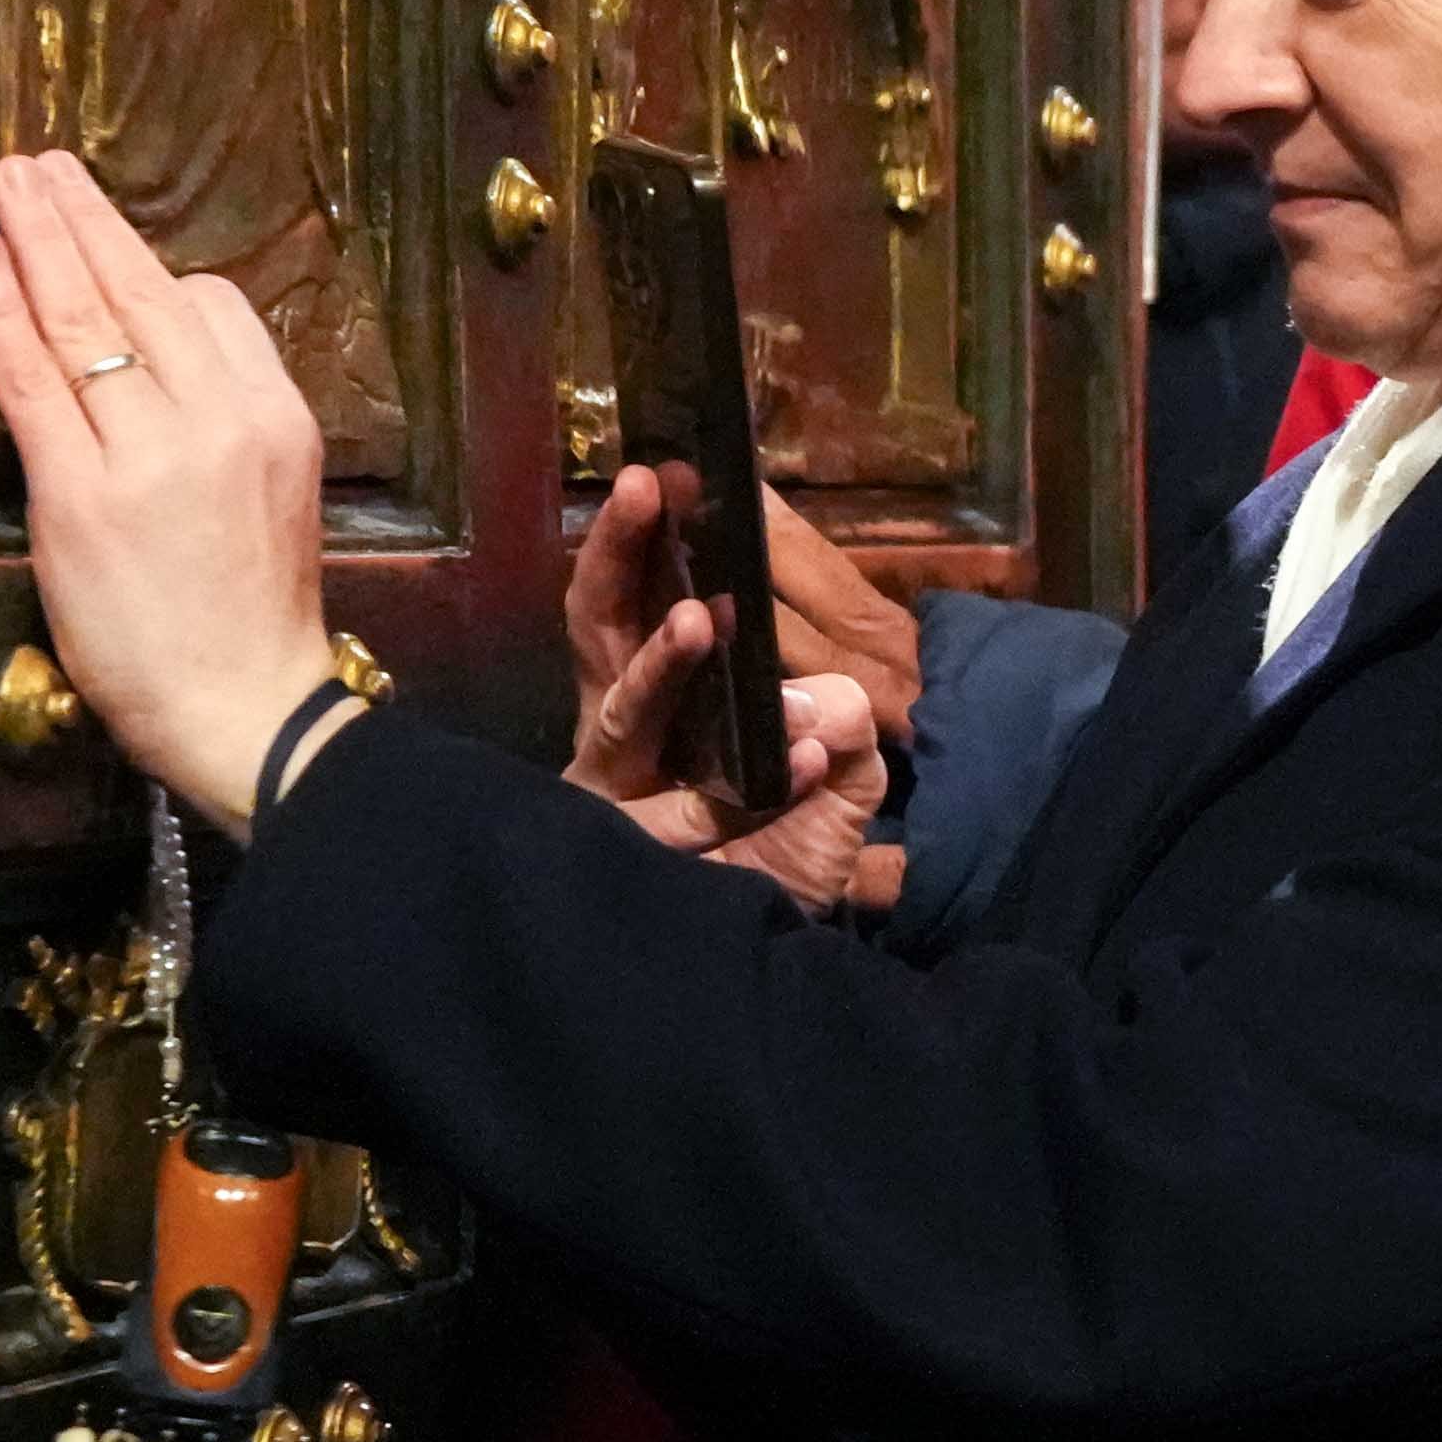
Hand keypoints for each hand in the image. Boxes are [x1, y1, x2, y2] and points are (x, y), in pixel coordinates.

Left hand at [0, 154, 334, 821]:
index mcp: (275, 418)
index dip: (153, 272)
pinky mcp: (79, 495)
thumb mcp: (278, 492)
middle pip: (142, 293)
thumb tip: (158, 358)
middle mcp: (218, 421)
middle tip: (38, 165)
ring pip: (84, 322)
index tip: (107, 247)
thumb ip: (227, 416)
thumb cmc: (252, 613)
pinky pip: (31, 380)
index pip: (214, 307)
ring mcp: (147, 456)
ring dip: (36, 240)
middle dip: (83, 219)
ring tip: (3, 186)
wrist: (242, 709)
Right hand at [566, 489, 897, 903]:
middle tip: (644, 486)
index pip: (633, 596)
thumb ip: (841, 733)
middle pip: (600, 624)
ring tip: (703, 619)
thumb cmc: (785, 863)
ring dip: (663, 667)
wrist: (769, 970)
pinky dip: (726, 798)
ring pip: (621, 716)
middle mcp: (622, 733)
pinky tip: (800, 767)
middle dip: (618, 554)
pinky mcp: (621, 856)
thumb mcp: (839, 785)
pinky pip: (663, 817)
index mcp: (659, 698)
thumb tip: (819, 701)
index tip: (663, 470)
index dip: (637, 536)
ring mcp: (612, 793)